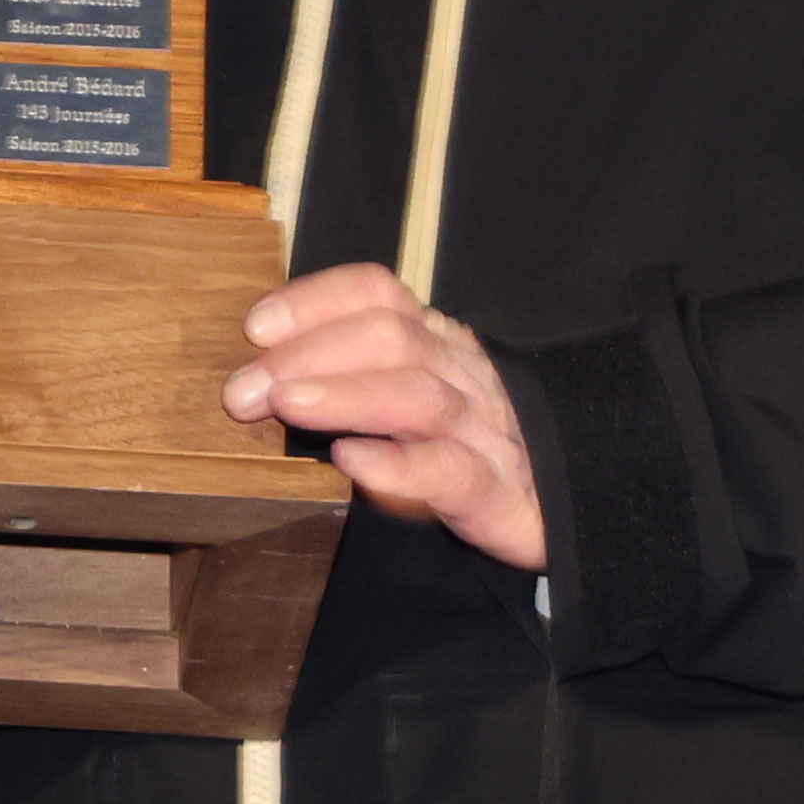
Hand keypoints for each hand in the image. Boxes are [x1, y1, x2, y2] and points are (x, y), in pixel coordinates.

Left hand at [230, 264, 544, 574]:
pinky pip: (451, 471)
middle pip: (389, 338)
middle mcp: (460, 375)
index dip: (315, 300)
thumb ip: (355, 373)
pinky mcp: (497, 494)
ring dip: (343, 394)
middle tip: (241, 390)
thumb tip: (262, 369)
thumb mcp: (414, 394)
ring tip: (286, 405)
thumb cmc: (468, 447)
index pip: (379, 295)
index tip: (255, 326)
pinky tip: (354, 463)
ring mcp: (483, 432)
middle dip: (307, 354)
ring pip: (417, 396)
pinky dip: (398, 464)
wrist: (562, 508)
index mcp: (437, 344)